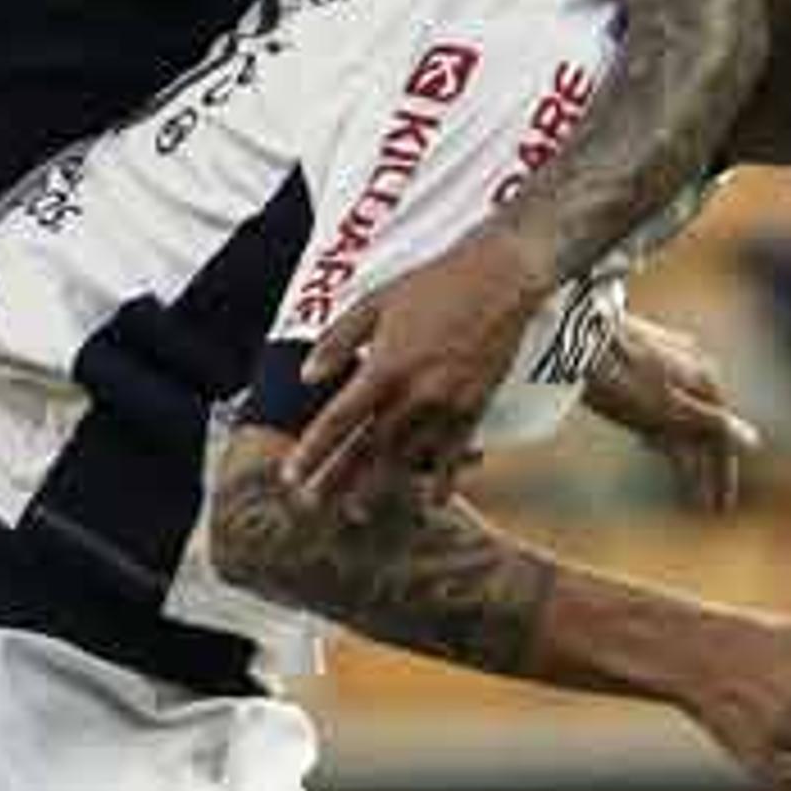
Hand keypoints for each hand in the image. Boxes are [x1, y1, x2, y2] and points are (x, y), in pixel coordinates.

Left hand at [289, 227, 544, 510]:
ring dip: (379, 486)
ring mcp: (447, 405)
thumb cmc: (433, 285)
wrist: (499, 279)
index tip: (291, 474)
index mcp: (386, 365)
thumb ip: (338, 341)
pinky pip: (454, 454)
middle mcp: (415, 393)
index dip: (314, 449)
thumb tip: (307, 377)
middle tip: (310, 505)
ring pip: (407, 457)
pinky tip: (431, 502)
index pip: (341, 418)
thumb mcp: (374, 302)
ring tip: (355, 511)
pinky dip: (443, 480)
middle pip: (368, 447)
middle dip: (337, 479)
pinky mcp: (475, 408)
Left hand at [585, 313, 760, 511]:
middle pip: (703, 426)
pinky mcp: (639, 357)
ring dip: (684, 450)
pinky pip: (660, 402)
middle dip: (705, 467)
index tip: (721, 509)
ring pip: (681, 415)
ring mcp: (665, 360)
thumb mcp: (668, 408)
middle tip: (706, 504)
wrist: (571, 335)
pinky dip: (660, 428)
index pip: (723, 438)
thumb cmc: (621, 376)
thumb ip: (710, 425)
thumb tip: (754, 440)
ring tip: (684, 481)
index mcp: (704, 379)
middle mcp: (691, 365)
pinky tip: (649, 443)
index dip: (722, 476)